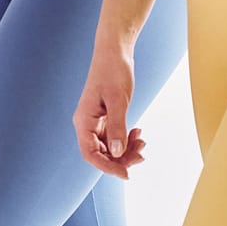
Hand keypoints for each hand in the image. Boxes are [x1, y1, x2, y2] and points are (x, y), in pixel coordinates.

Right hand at [74, 44, 145, 179]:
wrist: (114, 51)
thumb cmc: (113, 71)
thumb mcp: (118, 100)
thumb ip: (117, 127)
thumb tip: (118, 153)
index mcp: (83, 122)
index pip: (91, 154)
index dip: (108, 167)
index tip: (126, 174)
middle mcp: (86, 125)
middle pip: (101, 154)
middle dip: (121, 158)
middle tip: (142, 155)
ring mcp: (95, 123)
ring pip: (109, 147)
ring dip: (126, 150)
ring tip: (142, 141)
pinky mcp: (105, 119)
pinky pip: (114, 137)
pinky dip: (127, 139)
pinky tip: (138, 132)